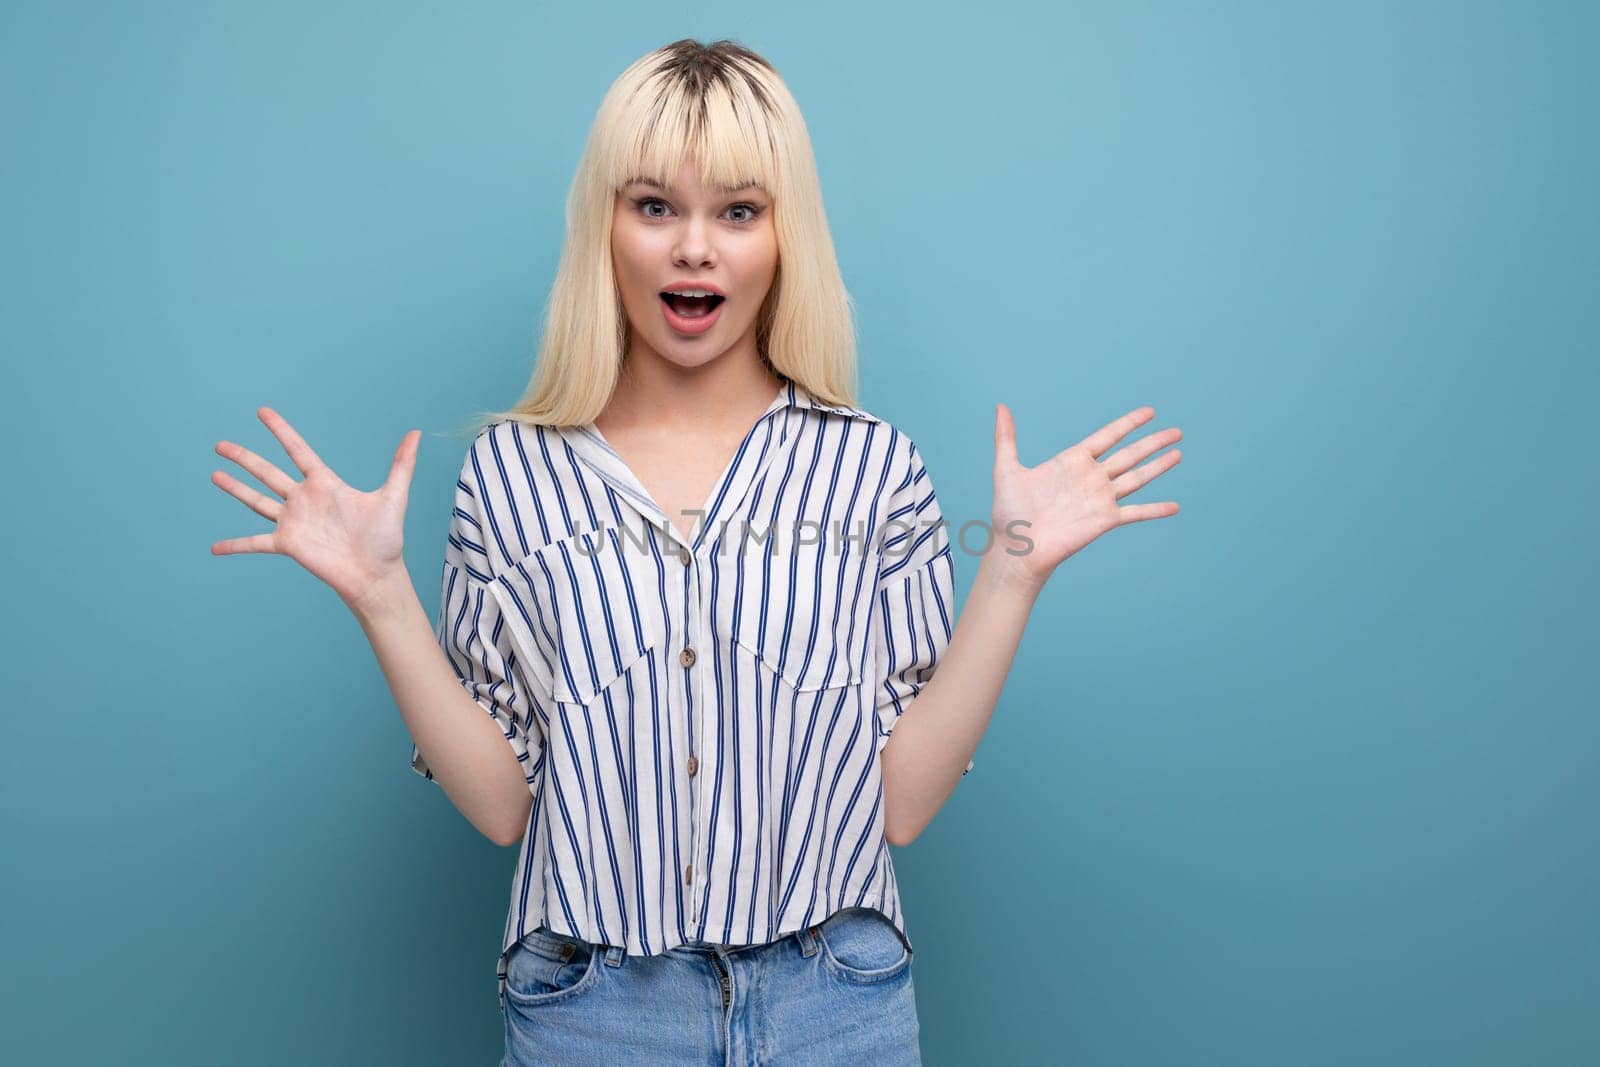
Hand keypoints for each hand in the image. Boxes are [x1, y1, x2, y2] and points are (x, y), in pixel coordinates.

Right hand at [210, 407, 421, 608]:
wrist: (376, 575)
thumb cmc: (386, 539)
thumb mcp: (393, 497)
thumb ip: (401, 465)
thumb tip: (416, 433)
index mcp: (325, 483)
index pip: (298, 450)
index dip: (280, 431)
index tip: (262, 412)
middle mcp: (305, 499)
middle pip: (268, 472)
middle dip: (244, 458)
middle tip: (221, 445)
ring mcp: (294, 522)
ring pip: (257, 500)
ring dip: (235, 488)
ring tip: (214, 474)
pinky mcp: (288, 544)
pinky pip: (255, 543)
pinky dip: (234, 546)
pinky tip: (214, 548)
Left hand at [987, 403, 1182, 589]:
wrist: (1017, 549)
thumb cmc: (1009, 512)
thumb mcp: (1007, 469)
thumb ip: (1006, 437)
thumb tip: (1001, 406)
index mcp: (1072, 461)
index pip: (1107, 436)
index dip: (1129, 424)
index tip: (1150, 412)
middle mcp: (1090, 477)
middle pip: (1130, 454)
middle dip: (1153, 442)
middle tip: (1177, 431)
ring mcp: (1100, 499)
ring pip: (1137, 477)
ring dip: (1159, 466)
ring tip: (1178, 453)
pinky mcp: (1105, 520)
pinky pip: (1136, 512)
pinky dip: (1155, 510)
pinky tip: (1175, 506)